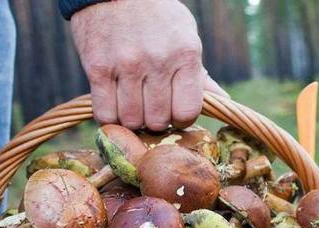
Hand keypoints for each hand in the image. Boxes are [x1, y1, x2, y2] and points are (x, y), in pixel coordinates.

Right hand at [70, 0, 227, 129]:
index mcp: (185, 54)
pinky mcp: (97, 68)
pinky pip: (105, 113)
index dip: (181, 119)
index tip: (174, 112)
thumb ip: (199, 73)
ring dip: (132, 119)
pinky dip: (109, 117)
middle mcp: (157, 61)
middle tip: (150, 108)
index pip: (187, 112)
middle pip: (157, 120)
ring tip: (132, 105)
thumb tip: (221, 101)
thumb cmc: (155, 15)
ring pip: (131, 120)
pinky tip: (114, 105)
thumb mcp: (185, 36)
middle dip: (155, 120)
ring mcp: (126, 66)